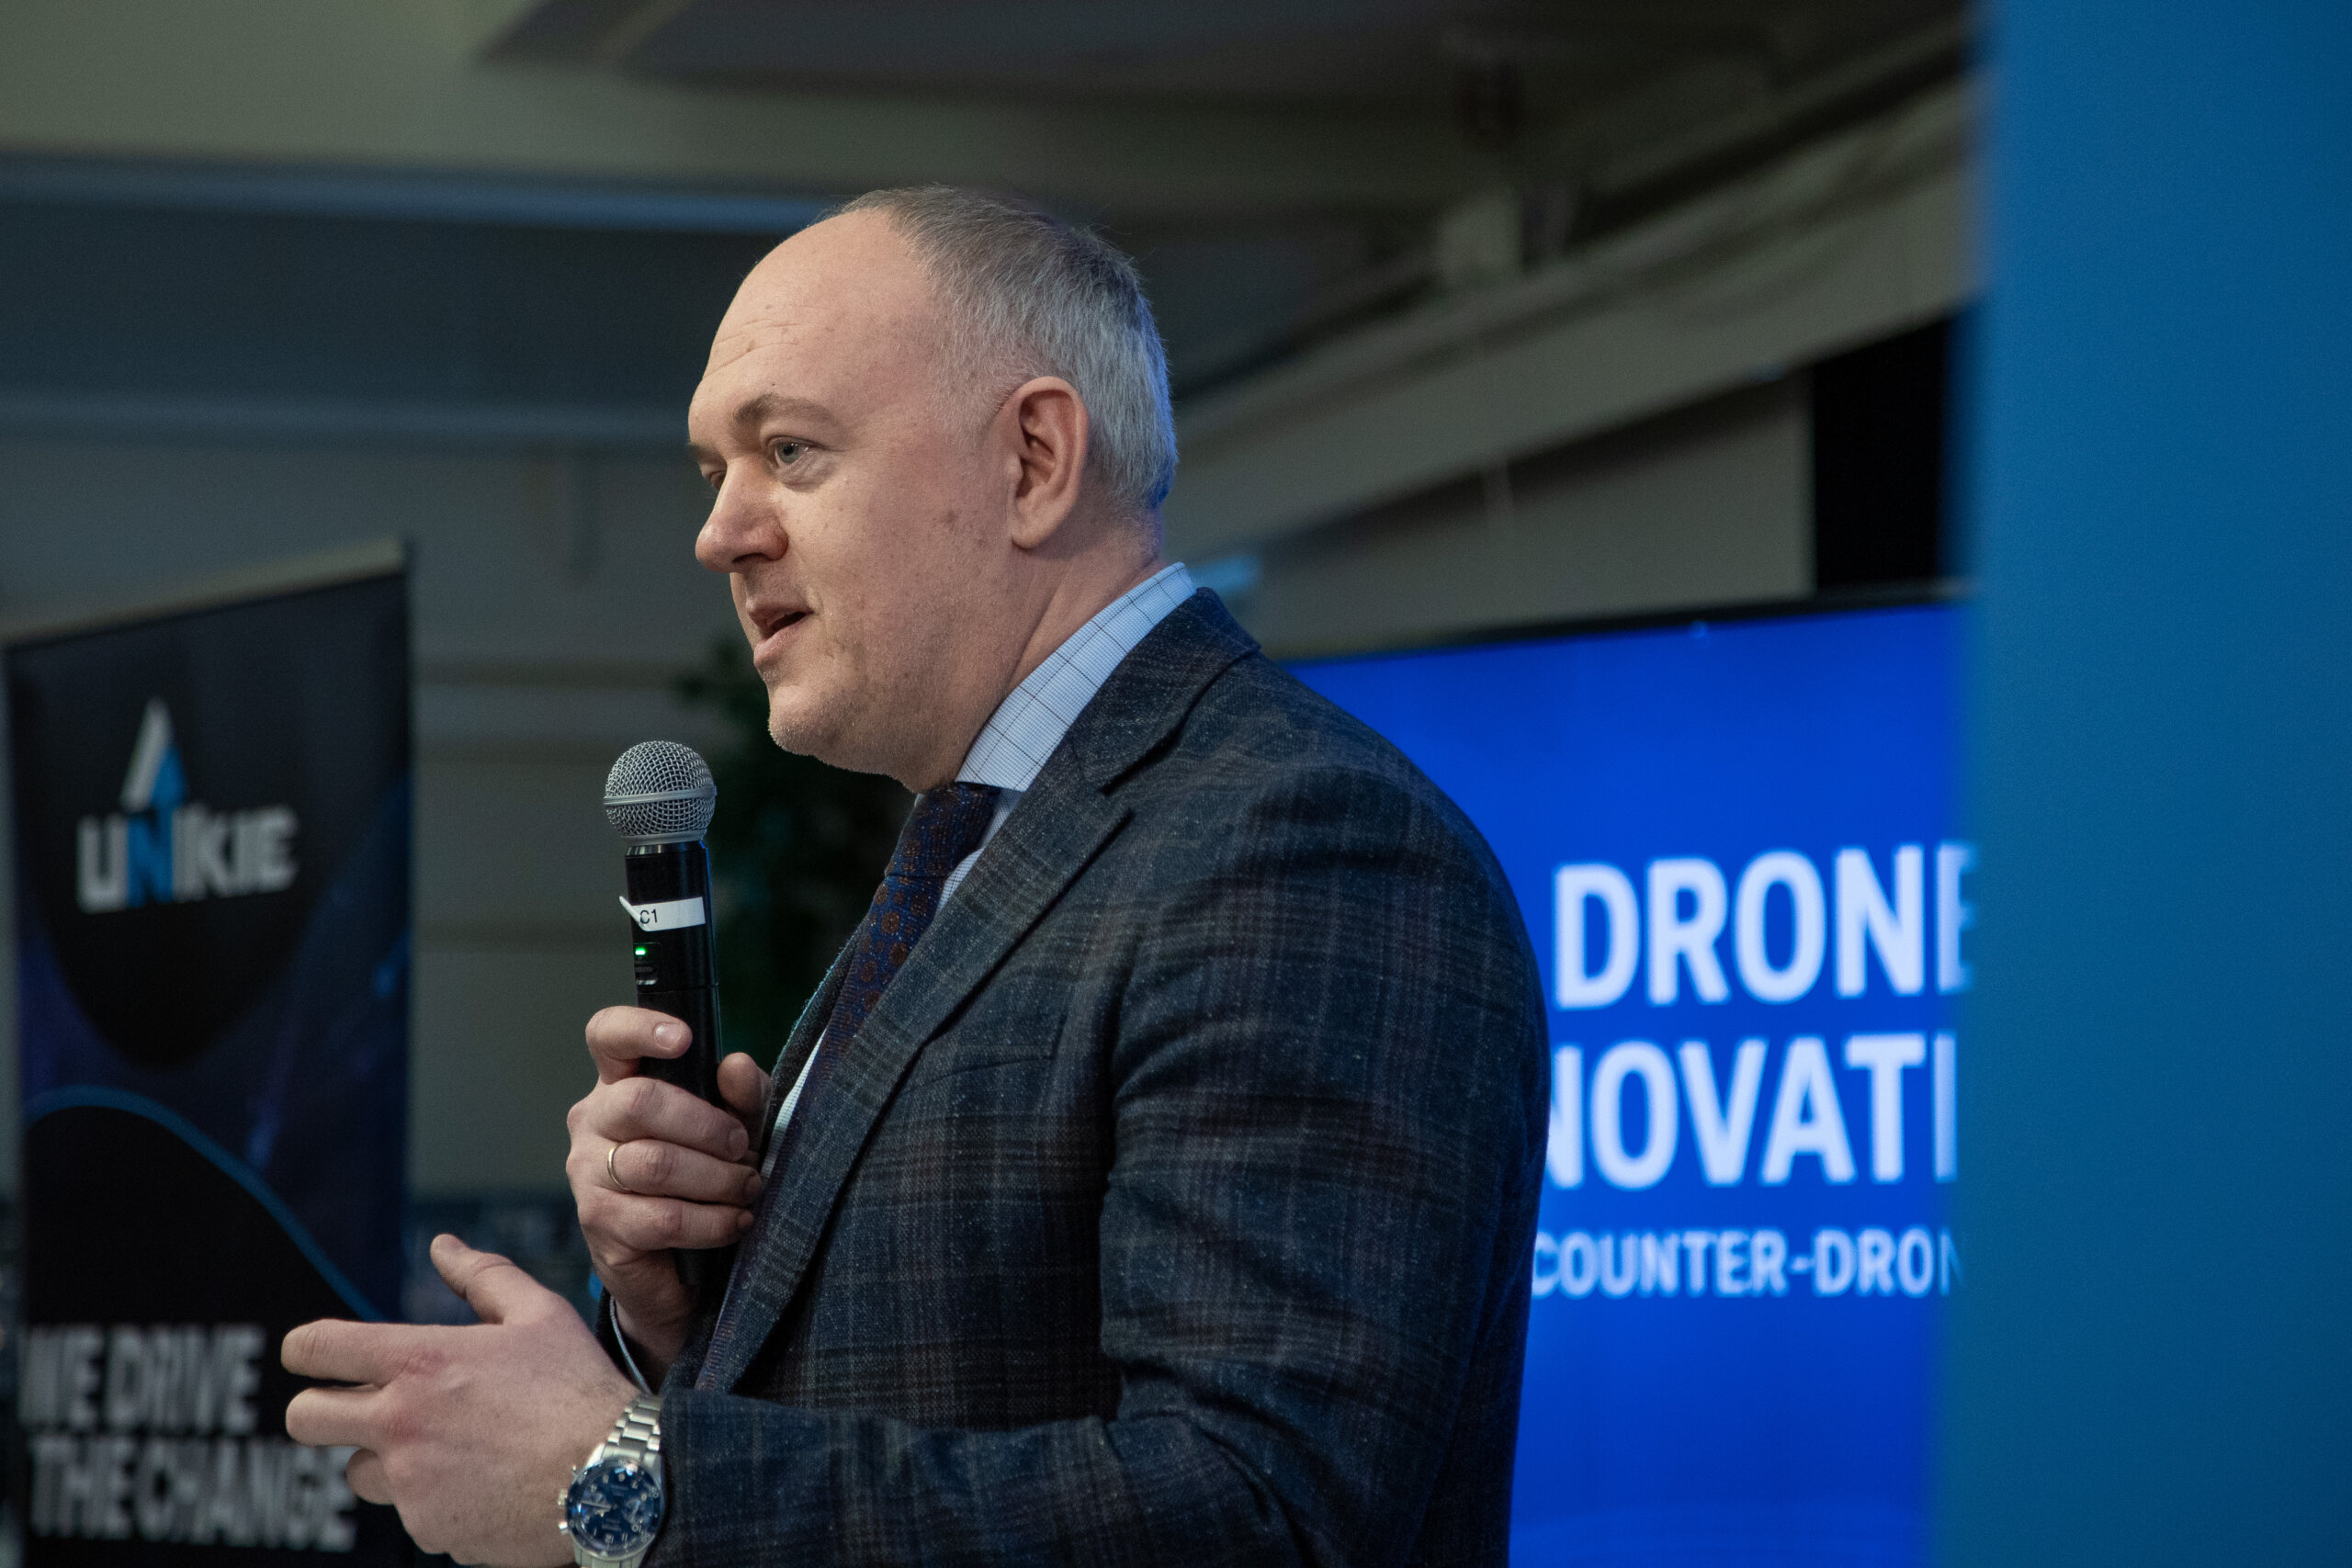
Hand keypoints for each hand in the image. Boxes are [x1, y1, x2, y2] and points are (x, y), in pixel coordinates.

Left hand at [284, 1235, 634, 1565]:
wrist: (615, 1478)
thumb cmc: (580, 1389)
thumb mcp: (541, 1314)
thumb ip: (483, 1276)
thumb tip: (443, 1247)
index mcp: (421, 1362)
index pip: (314, 1349)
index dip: (306, 1348)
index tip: (319, 1356)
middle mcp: (401, 1424)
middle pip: (304, 1418)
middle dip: (320, 1409)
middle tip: (359, 1407)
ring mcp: (410, 1483)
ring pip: (357, 1472)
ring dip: (387, 1460)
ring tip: (450, 1448)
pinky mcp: (428, 1529)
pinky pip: (409, 1513)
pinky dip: (435, 1499)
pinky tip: (485, 1481)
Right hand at [568, 1008, 771, 1364]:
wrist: (683, 1268)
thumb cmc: (706, 1176)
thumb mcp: (735, 1126)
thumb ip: (743, 1094)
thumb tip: (736, 1066)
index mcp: (621, 1082)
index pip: (608, 1036)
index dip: (640, 1028)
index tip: (683, 1039)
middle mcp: (593, 1122)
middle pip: (639, 1101)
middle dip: (706, 1124)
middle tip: (742, 1148)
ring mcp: (588, 1174)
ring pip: (655, 1164)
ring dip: (717, 1178)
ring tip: (747, 1187)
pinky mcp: (600, 1225)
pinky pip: (662, 1218)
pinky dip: (712, 1221)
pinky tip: (737, 1220)